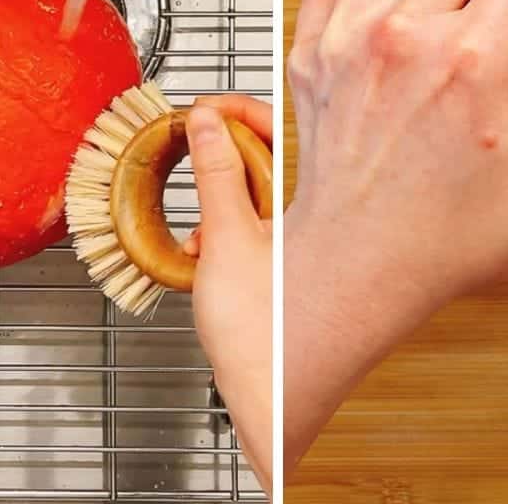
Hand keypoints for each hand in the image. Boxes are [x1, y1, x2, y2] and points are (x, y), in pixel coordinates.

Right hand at [186, 96, 272, 489]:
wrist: (271, 398)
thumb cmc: (262, 338)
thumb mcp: (224, 241)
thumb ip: (213, 176)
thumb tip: (205, 124)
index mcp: (306, 201)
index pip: (274, 127)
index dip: (236, 108)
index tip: (202, 107)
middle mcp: (315, 215)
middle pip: (266, 156)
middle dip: (223, 152)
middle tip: (192, 142)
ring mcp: (300, 239)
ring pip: (256, 193)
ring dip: (219, 198)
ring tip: (198, 224)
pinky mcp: (286, 262)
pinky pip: (254, 227)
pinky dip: (226, 231)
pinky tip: (205, 254)